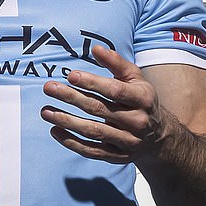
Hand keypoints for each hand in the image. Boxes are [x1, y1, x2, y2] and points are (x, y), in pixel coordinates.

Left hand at [41, 44, 163, 163]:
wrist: (160, 137)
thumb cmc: (141, 101)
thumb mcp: (136, 79)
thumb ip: (116, 63)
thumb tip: (96, 48)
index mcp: (143, 99)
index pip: (114, 91)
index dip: (92, 83)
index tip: (71, 75)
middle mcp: (137, 121)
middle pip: (99, 109)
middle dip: (71, 98)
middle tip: (49, 88)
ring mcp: (127, 141)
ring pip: (93, 131)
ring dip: (67, 121)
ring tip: (46, 111)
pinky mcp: (117, 157)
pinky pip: (92, 151)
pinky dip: (71, 142)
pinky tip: (55, 131)